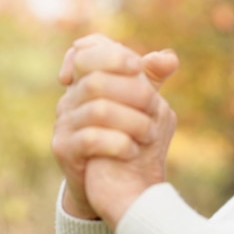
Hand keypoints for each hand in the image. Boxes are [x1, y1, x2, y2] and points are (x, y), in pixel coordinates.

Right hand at [51, 34, 178, 226]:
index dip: (112, 54)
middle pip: (96, 80)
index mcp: (86, 80)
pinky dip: (118, 142)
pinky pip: (90, 139)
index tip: (136, 67)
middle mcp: (70, 98)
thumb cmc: (128, 134)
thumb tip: (170, 57)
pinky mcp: (64, 149)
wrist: (112, 184)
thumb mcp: (142, 103)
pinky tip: (133, 150)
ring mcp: (63, 123)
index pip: (86, 50)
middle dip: (133, 92)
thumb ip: (151, 78)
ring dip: (132, 121)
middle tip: (155, 107)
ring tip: (150, 134)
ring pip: (98, 110)